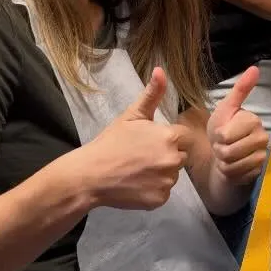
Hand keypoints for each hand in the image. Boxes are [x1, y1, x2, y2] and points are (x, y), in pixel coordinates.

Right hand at [78, 68, 188, 210]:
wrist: (90, 175)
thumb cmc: (110, 143)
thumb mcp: (131, 115)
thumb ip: (152, 94)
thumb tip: (161, 70)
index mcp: (169, 137)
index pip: (181, 138)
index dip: (165, 140)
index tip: (147, 143)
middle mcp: (173, 160)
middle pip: (179, 157)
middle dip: (165, 156)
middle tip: (140, 157)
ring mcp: (167, 182)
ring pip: (172, 175)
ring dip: (160, 174)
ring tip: (137, 171)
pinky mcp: (159, 200)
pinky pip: (163, 193)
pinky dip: (153, 191)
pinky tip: (136, 185)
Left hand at [205, 66, 268, 184]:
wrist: (226, 154)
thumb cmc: (224, 128)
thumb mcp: (226, 108)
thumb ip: (240, 89)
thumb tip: (255, 67)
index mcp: (253, 120)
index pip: (225, 135)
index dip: (218, 136)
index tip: (222, 132)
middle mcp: (263, 138)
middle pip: (228, 151)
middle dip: (219, 150)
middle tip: (223, 145)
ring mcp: (262, 156)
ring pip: (232, 164)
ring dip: (223, 162)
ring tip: (226, 155)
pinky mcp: (258, 172)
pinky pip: (237, 175)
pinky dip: (230, 172)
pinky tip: (233, 166)